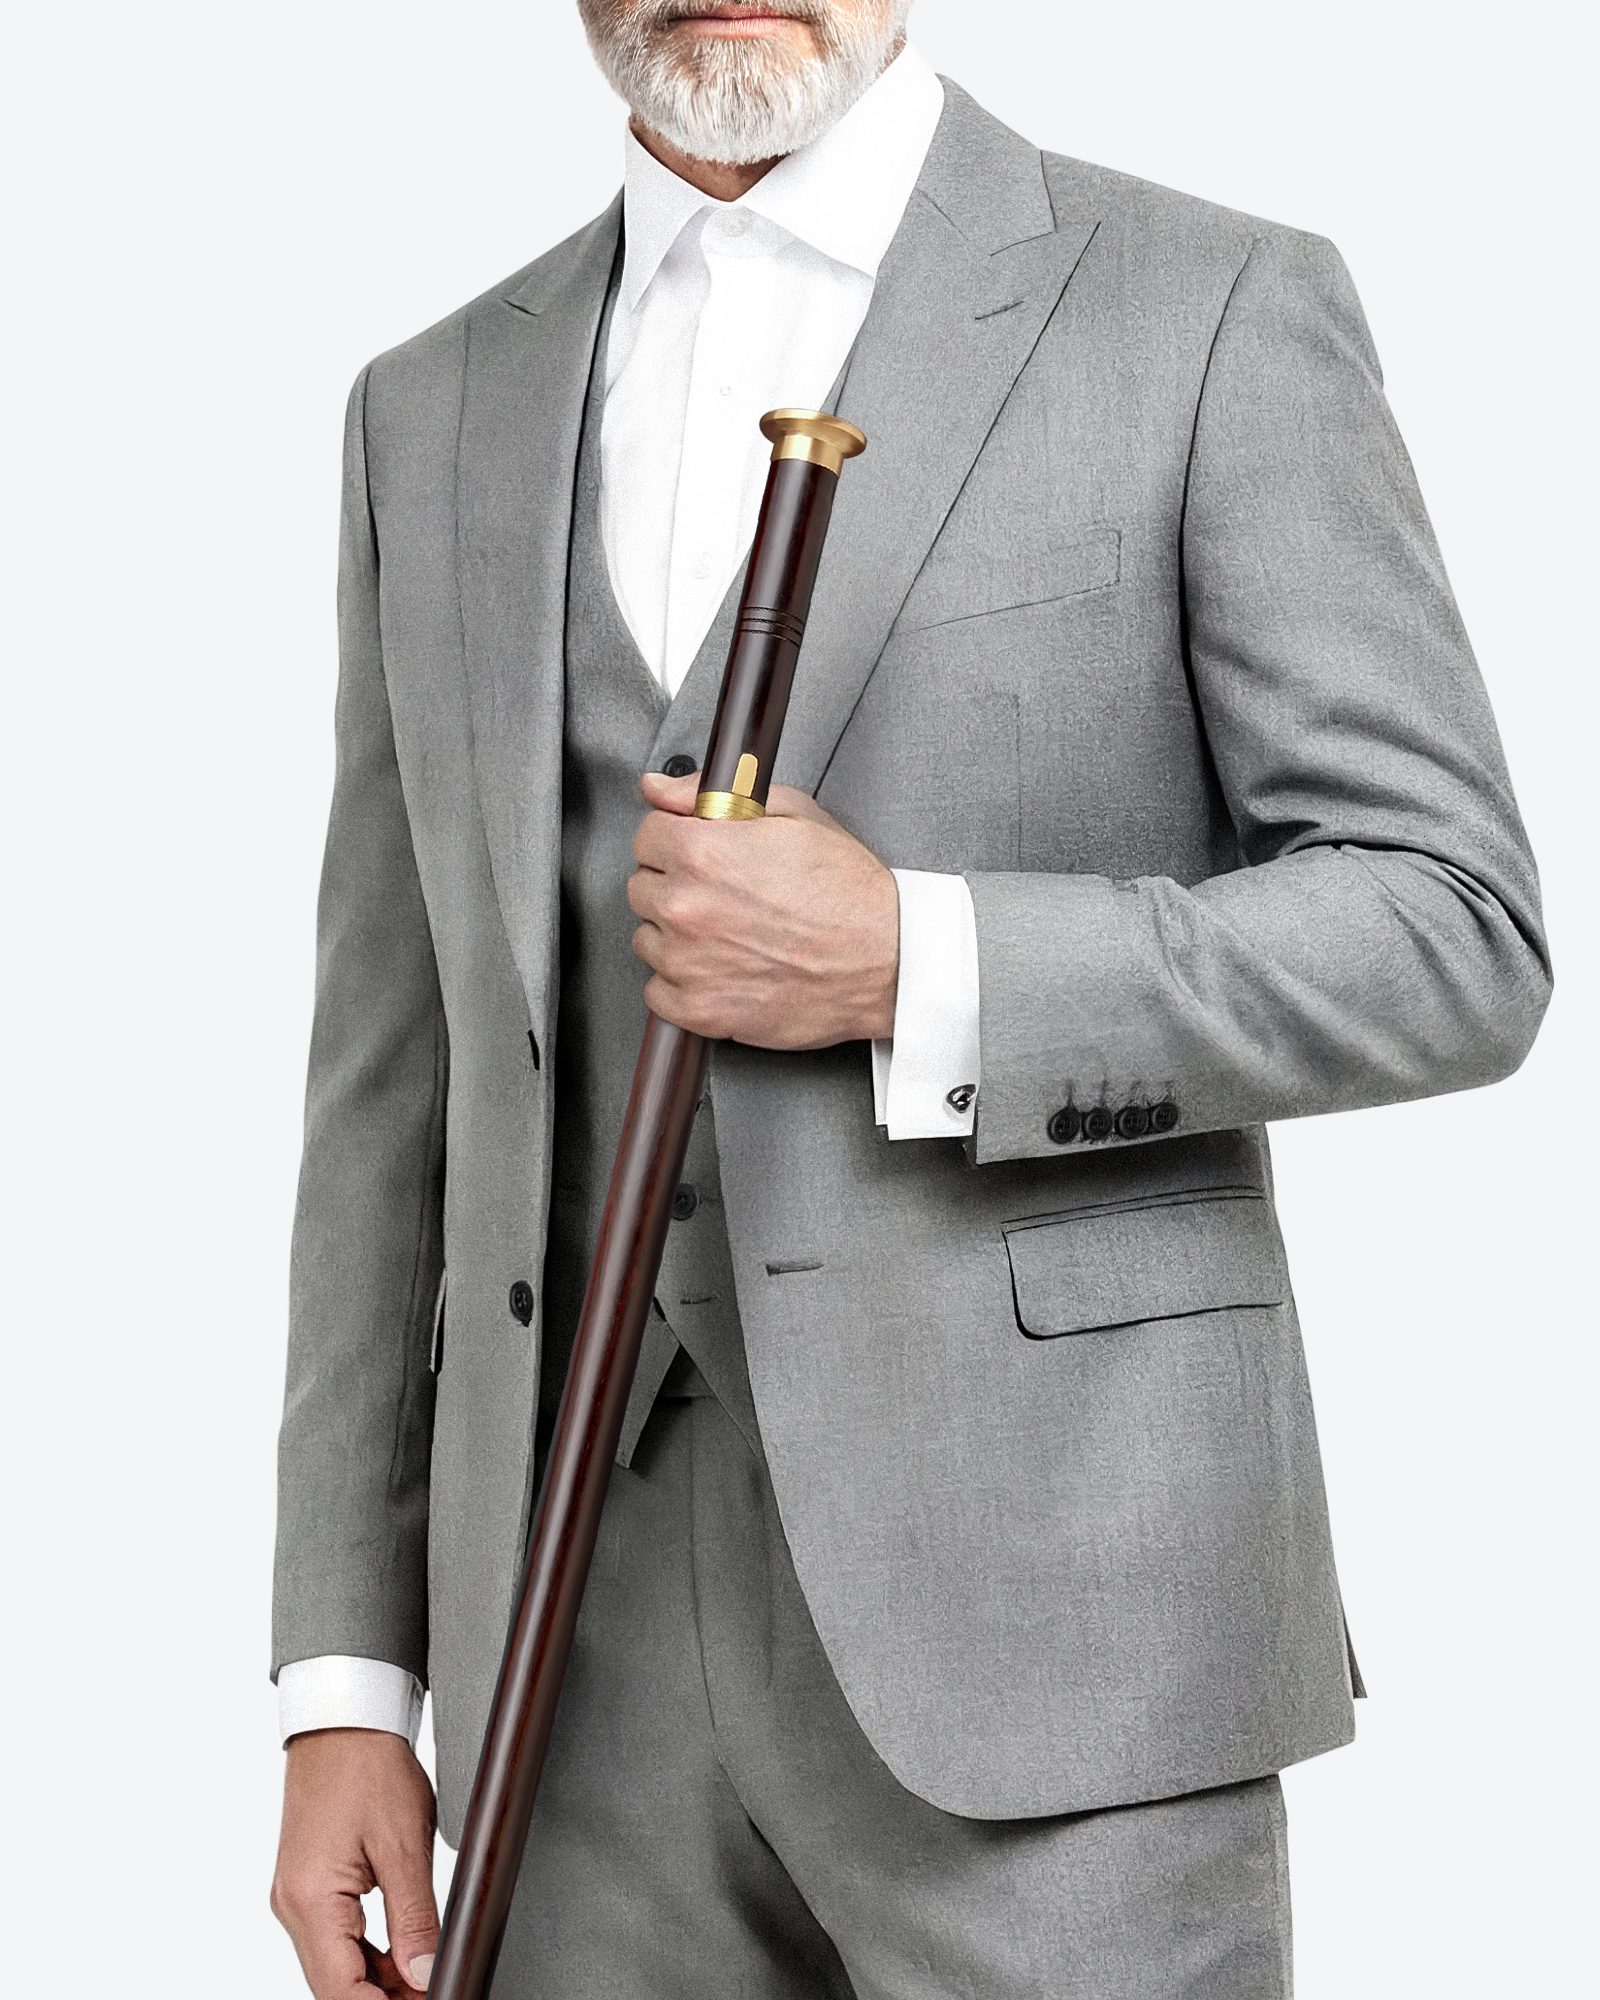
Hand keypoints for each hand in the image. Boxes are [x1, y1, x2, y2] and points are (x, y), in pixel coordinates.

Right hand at [271, 1728, 438, 1996]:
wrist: (344, 1719)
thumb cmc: (368, 1765)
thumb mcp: (406, 1845)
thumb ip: (415, 1919)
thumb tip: (426, 1974)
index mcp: (310, 1899)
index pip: (340, 1991)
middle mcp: (293, 1905)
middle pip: (337, 1984)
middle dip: (385, 1997)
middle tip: (433, 1989)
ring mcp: (297, 1895)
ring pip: (338, 1964)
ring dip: (380, 1979)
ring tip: (426, 1976)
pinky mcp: (308, 1884)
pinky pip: (336, 1937)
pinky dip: (368, 1952)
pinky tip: (404, 1954)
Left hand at [630, 766, 899, 1048]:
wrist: (888, 960)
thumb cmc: (848, 892)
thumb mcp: (791, 814)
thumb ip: (708, 796)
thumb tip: (658, 788)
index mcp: (704, 853)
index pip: (646, 836)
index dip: (676, 841)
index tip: (697, 854)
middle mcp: (688, 908)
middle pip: (642, 889)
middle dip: (675, 886)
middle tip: (723, 895)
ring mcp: (689, 963)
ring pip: (648, 941)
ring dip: (677, 937)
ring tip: (730, 934)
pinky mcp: (700, 1010)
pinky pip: (659, 993)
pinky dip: (683, 985)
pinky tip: (722, 969)